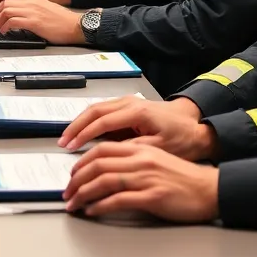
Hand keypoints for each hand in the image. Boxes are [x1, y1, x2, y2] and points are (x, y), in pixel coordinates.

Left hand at [0, 0, 84, 44]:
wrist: (74, 25)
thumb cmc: (61, 21)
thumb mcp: (43, 9)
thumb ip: (30, 10)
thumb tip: (15, 18)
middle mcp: (31, 1)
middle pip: (4, 3)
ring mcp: (32, 10)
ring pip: (5, 10)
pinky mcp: (34, 21)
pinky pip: (12, 21)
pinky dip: (5, 26)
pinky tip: (5, 32)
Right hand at [58, 97, 213, 159]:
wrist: (194, 125)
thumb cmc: (181, 138)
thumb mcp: (159, 148)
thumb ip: (133, 149)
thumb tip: (110, 155)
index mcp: (138, 112)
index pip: (103, 122)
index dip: (84, 135)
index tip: (72, 147)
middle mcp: (130, 103)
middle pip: (94, 111)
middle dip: (75, 127)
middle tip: (63, 142)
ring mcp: (128, 101)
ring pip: (96, 108)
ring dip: (80, 122)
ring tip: (68, 138)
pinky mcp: (128, 105)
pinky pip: (103, 110)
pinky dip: (89, 120)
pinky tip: (83, 132)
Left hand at [63, 142, 218, 222]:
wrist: (208, 189)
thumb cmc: (184, 178)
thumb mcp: (156, 160)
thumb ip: (134, 160)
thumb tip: (108, 170)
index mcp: (141, 150)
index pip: (102, 149)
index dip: (82, 161)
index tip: (73, 173)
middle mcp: (141, 160)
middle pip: (98, 164)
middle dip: (77, 179)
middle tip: (67, 191)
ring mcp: (146, 178)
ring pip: (104, 181)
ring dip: (84, 193)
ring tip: (74, 203)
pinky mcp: (152, 197)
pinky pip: (119, 200)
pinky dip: (101, 206)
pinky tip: (93, 211)